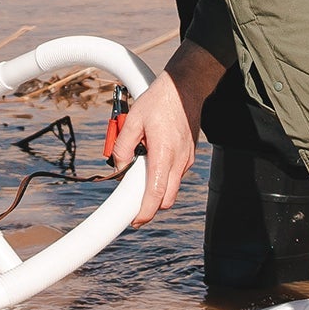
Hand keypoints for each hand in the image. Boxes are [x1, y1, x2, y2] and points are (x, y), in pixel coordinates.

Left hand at [109, 43, 224, 225]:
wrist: (186, 88)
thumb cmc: (159, 101)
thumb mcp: (132, 119)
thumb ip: (122, 146)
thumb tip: (119, 165)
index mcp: (164, 153)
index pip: (157, 193)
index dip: (145, 212)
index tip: (135, 221)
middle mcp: (179, 160)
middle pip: (167, 198)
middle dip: (151, 205)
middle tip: (132, 203)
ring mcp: (187, 159)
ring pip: (171, 186)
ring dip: (156, 188)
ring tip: (140, 168)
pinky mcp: (189, 155)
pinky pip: (175, 174)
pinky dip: (163, 175)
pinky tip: (152, 158)